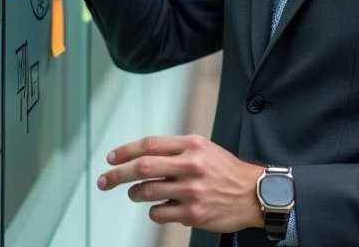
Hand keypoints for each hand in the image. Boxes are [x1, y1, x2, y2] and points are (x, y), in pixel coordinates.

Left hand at [97, 135, 264, 232]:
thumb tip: (140, 156)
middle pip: (142, 167)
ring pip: (146, 192)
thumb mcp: (204, 149)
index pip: (150, 144)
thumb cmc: (225, 170)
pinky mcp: (193, 214)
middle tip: (104, 180)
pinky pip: (158, 213)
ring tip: (134, 193)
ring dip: (133, 193)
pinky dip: (153, 210)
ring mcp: (192, 191)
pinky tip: (161, 207)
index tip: (110, 158)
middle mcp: (191, 166)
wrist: (254, 194)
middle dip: (117, 174)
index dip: (125, 150)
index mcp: (192, 145)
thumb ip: (175, 149)